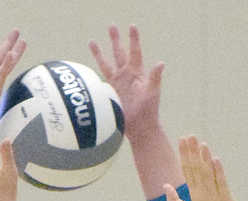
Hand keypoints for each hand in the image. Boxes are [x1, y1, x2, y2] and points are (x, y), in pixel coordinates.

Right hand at [89, 25, 163, 142]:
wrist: (139, 127)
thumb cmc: (149, 110)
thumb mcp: (152, 92)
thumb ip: (155, 77)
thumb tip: (161, 63)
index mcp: (137, 73)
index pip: (135, 52)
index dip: (133, 39)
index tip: (132, 26)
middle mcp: (127, 75)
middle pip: (119, 53)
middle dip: (115, 40)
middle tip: (111, 26)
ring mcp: (118, 83)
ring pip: (106, 64)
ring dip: (99, 53)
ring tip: (92, 41)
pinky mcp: (110, 92)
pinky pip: (100, 79)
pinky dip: (93, 74)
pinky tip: (86, 68)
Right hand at [164, 137, 236, 200]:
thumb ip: (173, 200)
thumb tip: (165, 186)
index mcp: (193, 195)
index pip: (187, 170)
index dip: (184, 155)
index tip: (181, 140)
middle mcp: (202, 194)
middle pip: (196, 169)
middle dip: (192, 152)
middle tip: (189, 136)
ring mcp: (215, 196)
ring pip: (208, 175)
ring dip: (204, 159)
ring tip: (202, 144)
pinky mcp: (227, 200)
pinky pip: (221, 184)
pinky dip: (218, 172)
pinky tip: (215, 159)